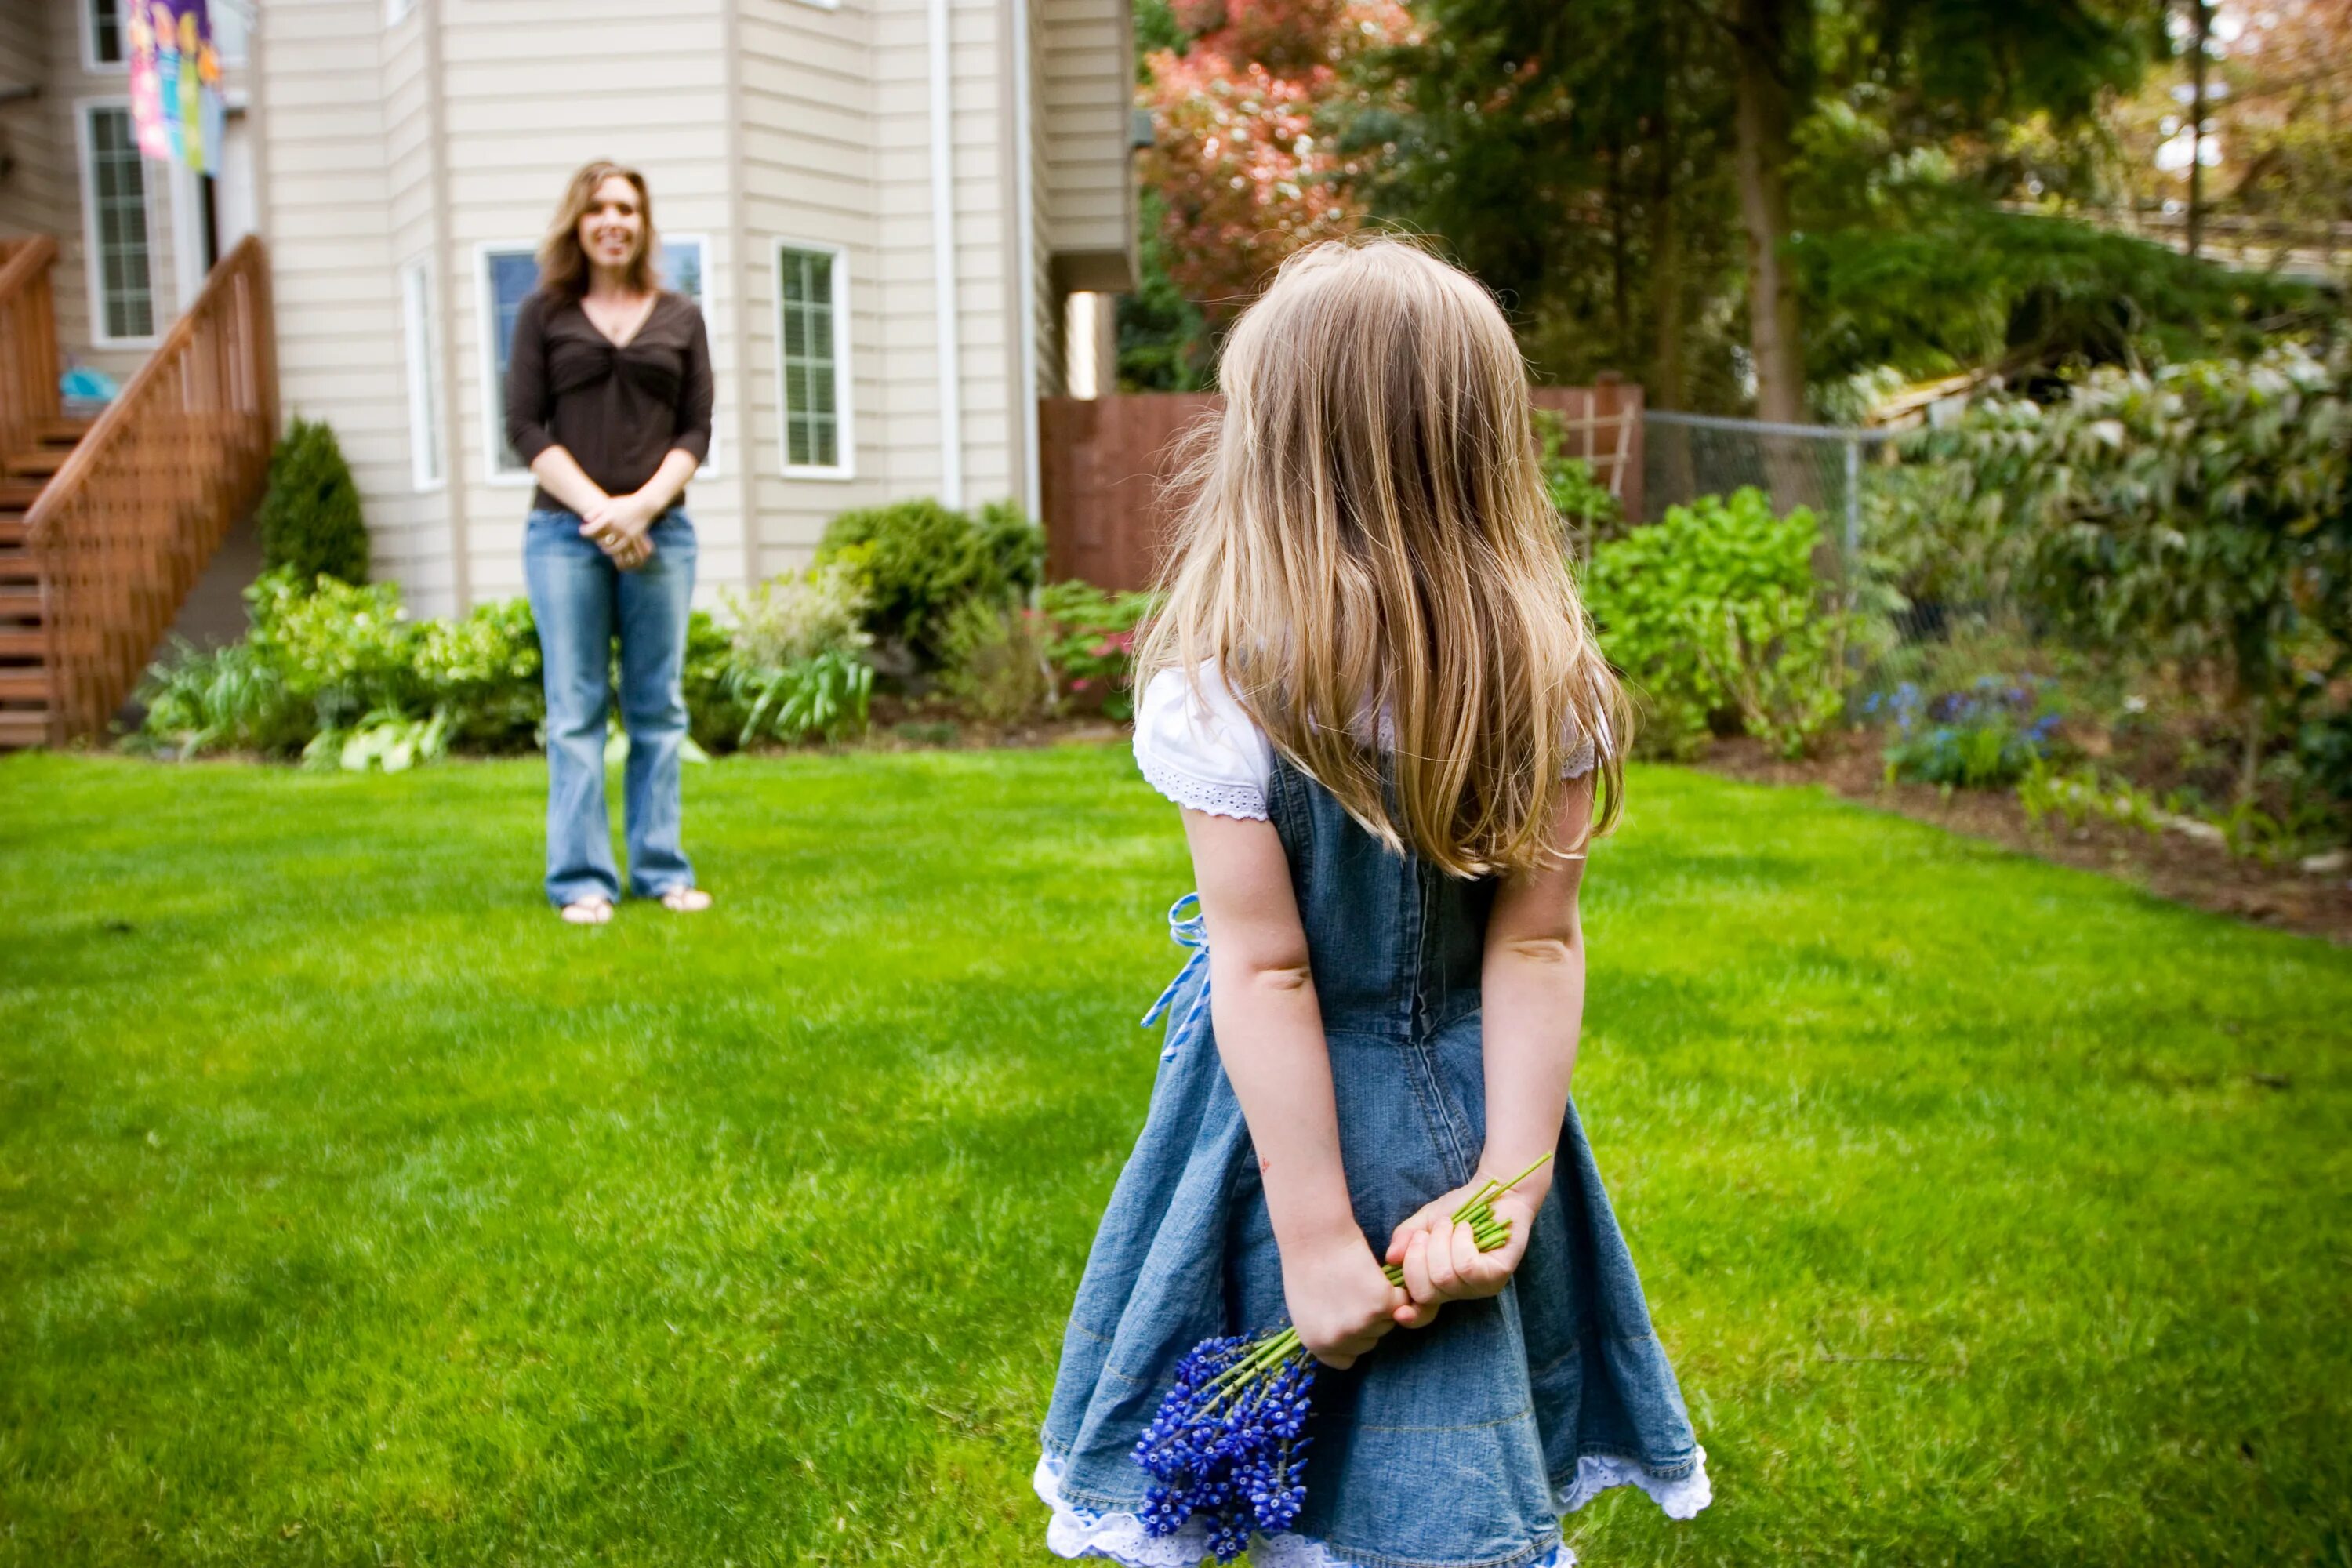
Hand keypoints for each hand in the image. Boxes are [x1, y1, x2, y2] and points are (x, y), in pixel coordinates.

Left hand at [580, 492, 660, 569]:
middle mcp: (617, 527)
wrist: (644, 505)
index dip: (584, 531)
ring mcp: (626, 534)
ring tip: (603, 545)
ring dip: (606, 549)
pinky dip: (618, 552)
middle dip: (595, 540)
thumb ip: (596, 511)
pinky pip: (624, 550)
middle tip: (592, 537)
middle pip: (601, 541)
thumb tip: (586, 520)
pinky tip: (614, 549)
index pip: (591, 529)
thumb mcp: (609, 504)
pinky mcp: (634, 538)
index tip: (582, 530)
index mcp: (609, 518)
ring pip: (612, 549)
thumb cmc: (625, 503)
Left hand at [1282, 1231, 1407, 1369]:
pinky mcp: (1381, 1304)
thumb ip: (1325, 1333)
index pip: (1346, 1360)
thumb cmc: (1307, 1266)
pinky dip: (1395, 1289)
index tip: (1349, 1318)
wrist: (1315, 1236)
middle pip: (1370, 1341)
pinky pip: (1400, 1303)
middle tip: (1354, 1290)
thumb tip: (1345, 1345)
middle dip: (1368, 1320)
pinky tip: (1376, 1274)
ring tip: (1361, 1280)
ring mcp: (1361, 1324)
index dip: (1351, 1339)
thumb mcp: (1305, 1311)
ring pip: (1387, 1322)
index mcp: (1317, 1344)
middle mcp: (1338, 1340)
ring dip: (1382, 1304)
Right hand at [1383, 1167, 1544, 1328]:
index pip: (1422, 1314)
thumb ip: (1405, 1238)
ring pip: (1444, 1277)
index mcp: (1438, 1284)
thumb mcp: (1424, 1222)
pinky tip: (1467, 1229)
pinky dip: (1461, 1241)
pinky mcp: (1497, 1276)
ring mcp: (1479, 1287)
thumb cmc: (1459, 1209)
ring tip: (1450, 1225)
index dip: (1409, 1316)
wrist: (1493, 1193)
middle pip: (1425, 1294)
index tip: (1397, 1311)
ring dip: (1440, 1243)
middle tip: (1427, 1234)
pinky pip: (1467, 1267)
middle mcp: (1458, 1292)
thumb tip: (1391, 1259)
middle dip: (1417, 1257)